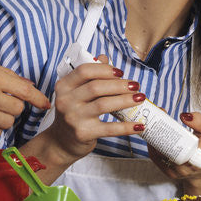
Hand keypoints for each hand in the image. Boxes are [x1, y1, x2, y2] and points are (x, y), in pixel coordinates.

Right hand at [22, 57, 139, 176]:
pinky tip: (139, 125)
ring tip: (140, 98)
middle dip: (119, 85)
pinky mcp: (83, 134)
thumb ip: (89, 75)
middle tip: (135, 85)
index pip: (84, 71)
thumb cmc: (73, 113)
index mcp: (64, 86)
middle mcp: (66, 101)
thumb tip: (104, 58)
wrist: (61, 142)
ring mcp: (74, 118)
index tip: (120, 72)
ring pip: (104, 105)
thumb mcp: (75, 93)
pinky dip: (127, 127)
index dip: (104, 69)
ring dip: (125, 100)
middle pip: (96, 87)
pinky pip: (109, 128)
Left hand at [146, 110, 200, 194]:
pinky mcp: (169, 173)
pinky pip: (156, 159)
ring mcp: (176, 172)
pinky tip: (152, 136)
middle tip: (157, 116)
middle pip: (165, 148)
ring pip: (158, 153)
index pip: (180, 146)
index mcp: (199, 157)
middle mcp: (186, 168)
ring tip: (152, 122)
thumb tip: (184, 116)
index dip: (168, 130)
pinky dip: (152, 146)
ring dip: (153, 137)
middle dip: (157, 131)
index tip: (164, 115)